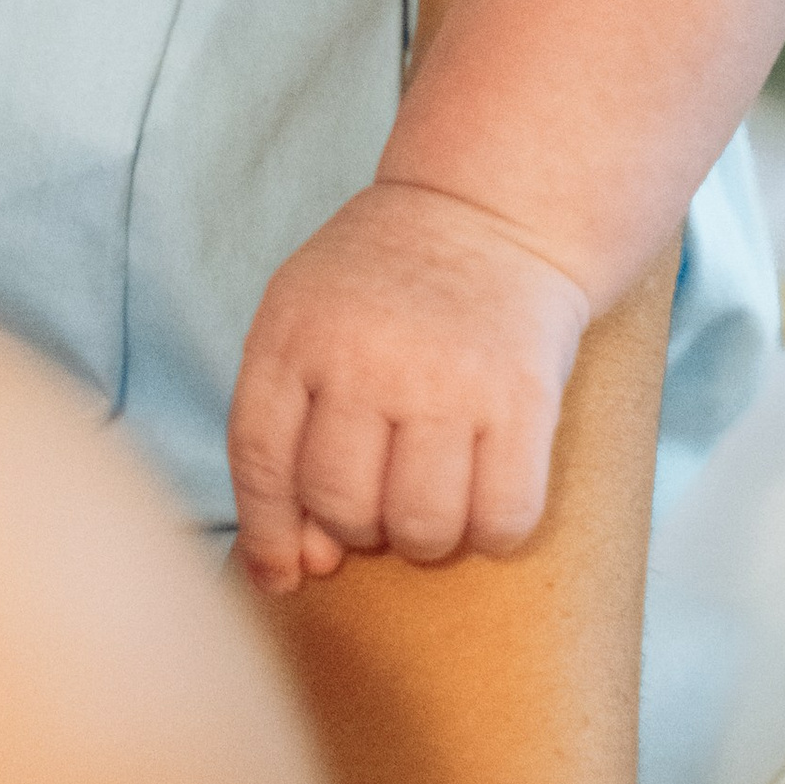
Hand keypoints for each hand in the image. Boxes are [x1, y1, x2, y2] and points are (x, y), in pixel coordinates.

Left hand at [227, 181, 589, 596]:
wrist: (490, 209)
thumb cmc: (384, 285)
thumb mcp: (307, 319)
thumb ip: (289, 427)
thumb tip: (304, 561)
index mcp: (294, 331)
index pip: (261, 461)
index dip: (268, 532)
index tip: (284, 573)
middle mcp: (364, 355)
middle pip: (342, 503)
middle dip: (358, 528)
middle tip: (382, 498)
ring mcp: (446, 375)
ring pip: (420, 526)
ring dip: (426, 538)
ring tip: (434, 496)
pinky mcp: (523, 396)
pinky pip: (503, 517)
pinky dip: (494, 532)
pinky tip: (488, 497)